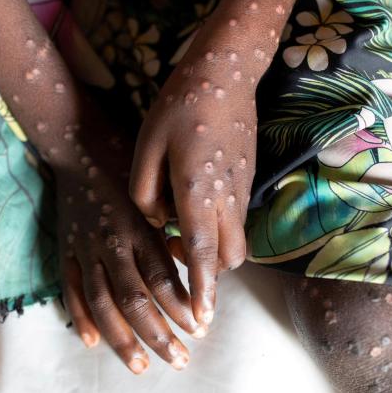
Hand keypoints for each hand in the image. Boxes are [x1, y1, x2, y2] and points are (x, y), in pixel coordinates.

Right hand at [56, 131, 202, 373]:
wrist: (77, 143)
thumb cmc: (126, 162)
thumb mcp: (156, 189)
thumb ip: (171, 228)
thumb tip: (195, 264)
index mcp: (138, 227)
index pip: (162, 278)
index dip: (181, 308)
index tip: (200, 328)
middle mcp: (111, 242)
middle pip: (134, 300)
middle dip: (158, 335)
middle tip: (180, 359)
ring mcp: (84, 249)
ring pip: (103, 304)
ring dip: (123, 339)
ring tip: (142, 365)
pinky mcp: (65, 249)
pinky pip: (71, 290)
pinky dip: (81, 318)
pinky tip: (92, 342)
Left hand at [129, 33, 258, 328]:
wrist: (224, 73)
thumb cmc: (179, 106)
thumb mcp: (145, 146)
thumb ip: (145, 193)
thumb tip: (155, 222)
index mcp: (197, 191)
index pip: (204, 255)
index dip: (202, 290)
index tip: (202, 319)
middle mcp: (227, 197)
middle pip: (229, 258)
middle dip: (210, 274)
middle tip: (181, 262)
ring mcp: (242, 188)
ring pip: (237, 239)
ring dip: (215, 249)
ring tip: (183, 229)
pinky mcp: (246, 177)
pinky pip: (237, 217)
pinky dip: (219, 226)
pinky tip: (195, 202)